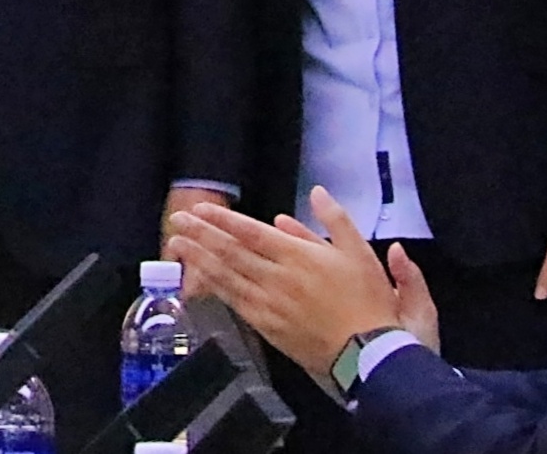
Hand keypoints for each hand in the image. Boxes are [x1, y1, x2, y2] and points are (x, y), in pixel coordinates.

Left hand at [168, 187, 408, 382]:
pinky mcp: (268, 326)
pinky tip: (200, 277)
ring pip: (227, 276)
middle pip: (231, 251)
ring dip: (199, 258)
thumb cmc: (368, 301)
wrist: (370, 352)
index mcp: (298, 256)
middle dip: (201, 233)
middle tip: (178, 220)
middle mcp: (278, 278)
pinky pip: (235, 302)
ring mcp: (270, 304)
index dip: (223, 220)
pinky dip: (215, 287)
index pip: (251, 233)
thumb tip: (317, 193)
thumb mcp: (360, 252)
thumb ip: (335, 219)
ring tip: (177, 244)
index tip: (200, 209)